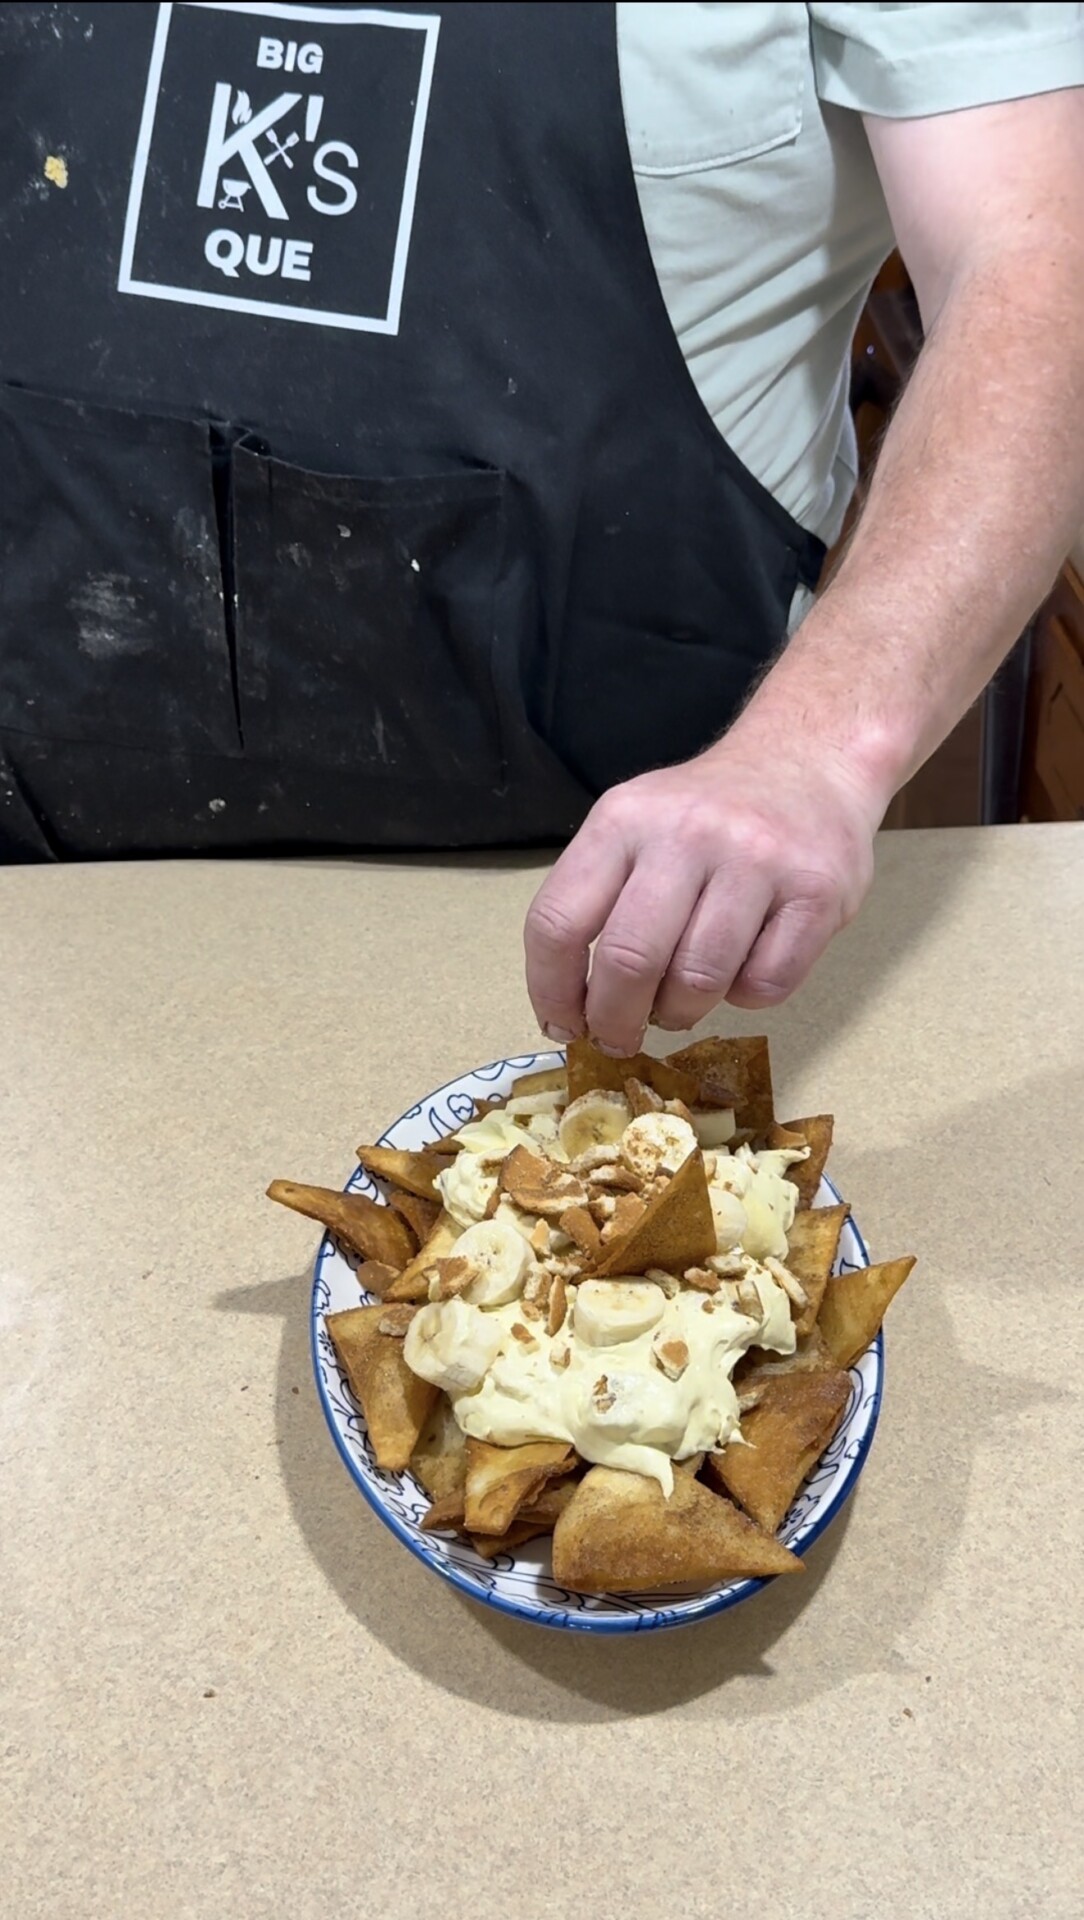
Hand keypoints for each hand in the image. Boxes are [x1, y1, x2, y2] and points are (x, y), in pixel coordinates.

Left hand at [524, 729, 886, 1054]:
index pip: (558, 921)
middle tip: (621, 1038)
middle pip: (628, 961)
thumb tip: (573, 1006)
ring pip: (699, 981)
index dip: (551, 990)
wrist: (808, 761)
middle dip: (615, 1021)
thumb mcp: (635, 825)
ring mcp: (758, 861)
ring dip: (682, 1012)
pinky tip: (744, 967)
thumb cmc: (709, 812)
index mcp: (624, 819)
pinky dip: (746, 996)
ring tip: (682, 1003)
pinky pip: (765, 985)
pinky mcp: (818, 892)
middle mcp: (688, 834)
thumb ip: (598, 899)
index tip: (563, 1024)